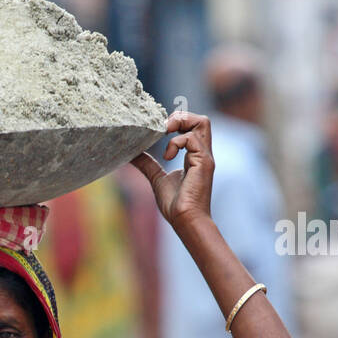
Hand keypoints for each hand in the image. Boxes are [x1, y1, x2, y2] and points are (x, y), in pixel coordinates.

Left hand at [128, 111, 213, 230]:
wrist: (185, 220)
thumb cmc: (175, 205)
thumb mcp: (156, 179)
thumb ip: (147, 164)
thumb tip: (132, 154)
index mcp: (194, 156)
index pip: (193, 127)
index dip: (178, 122)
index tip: (158, 130)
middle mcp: (202, 154)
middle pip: (201, 120)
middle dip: (180, 117)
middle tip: (162, 128)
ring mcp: (204, 157)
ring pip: (202, 122)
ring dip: (180, 123)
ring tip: (164, 134)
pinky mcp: (203, 162)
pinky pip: (192, 138)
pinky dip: (176, 142)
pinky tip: (168, 156)